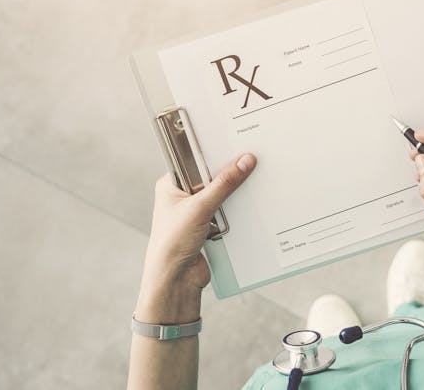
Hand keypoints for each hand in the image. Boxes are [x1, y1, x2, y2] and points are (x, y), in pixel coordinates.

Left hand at [135, 153, 256, 323]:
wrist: (175, 281)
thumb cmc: (172, 243)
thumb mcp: (199, 207)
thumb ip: (224, 184)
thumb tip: (244, 161)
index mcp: (172, 185)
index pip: (196, 160)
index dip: (215, 152)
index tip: (237, 143)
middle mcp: (183, 196)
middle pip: (212, 177)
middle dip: (230, 175)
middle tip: (251, 162)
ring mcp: (197, 212)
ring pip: (223, 196)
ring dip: (234, 197)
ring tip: (251, 187)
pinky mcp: (209, 227)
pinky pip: (228, 213)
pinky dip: (237, 213)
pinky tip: (248, 209)